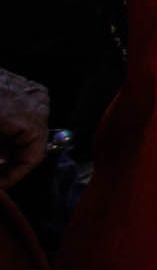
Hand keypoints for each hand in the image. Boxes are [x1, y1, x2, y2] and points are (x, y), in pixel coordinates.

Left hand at [0, 67, 46, 189]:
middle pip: (32, 142)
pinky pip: (22, 113)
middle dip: (10, 158)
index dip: (14, 176)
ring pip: (27, 128)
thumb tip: (1, 175)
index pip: (34, 156)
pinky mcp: (23, 84)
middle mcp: (39, 103)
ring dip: (8, 143)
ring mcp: (32, 91)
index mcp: (30, 118)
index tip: (0, 185)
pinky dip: (8, 127)